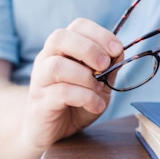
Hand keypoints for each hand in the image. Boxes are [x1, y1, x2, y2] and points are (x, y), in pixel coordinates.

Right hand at [25, 18, 123, 150]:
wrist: (53, 132)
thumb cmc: (76, 103)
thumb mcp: (100, 83)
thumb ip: (109, 68)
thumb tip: (119, 52)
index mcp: (63, 48)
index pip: (78, 26)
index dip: (99, 34)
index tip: (116, 49)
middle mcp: (47, 59)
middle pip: (59, 38)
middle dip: (88, 49)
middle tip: (105, 65)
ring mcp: (40, 80)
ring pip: (56, 66)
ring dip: (84, 76)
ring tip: (99, 89)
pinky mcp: (40, 103)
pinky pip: (60, 93)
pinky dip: (85, 97)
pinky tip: (96, 105)